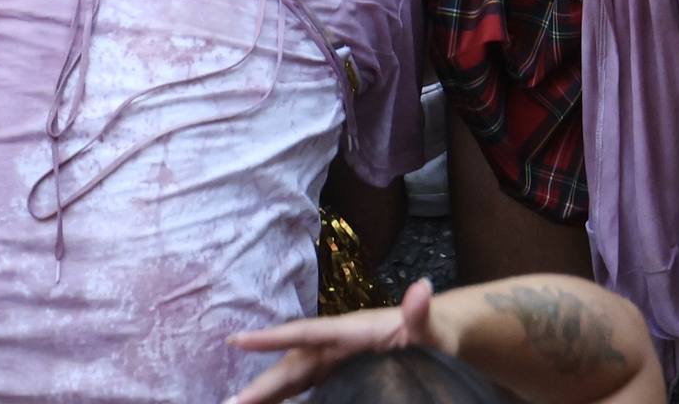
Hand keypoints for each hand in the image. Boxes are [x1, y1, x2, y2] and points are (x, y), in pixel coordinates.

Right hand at [224, 278, 443, 403]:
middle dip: (261, 384)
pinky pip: (306, 388)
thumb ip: (421, 315)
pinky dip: (286, 399)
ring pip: (294, 377)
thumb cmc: (437, 333)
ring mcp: (337, 360)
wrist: (440, 336)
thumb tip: (422, 287)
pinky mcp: (341, 375)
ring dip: (267, 394)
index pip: (308, 334)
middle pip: (292, 363)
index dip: (274, 338)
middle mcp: (337, 344)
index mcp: (351, 331)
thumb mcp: (432, 328)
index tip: (238, 341)